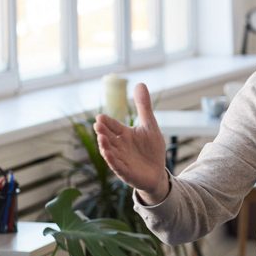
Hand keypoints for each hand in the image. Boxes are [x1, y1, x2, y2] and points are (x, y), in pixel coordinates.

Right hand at [94, 82, 169, 199]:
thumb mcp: (150, 125)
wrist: (157, 173)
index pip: (113, 126)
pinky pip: (117, 166)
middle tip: (98, 124)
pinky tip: (109, 154)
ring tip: (101, 138)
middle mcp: (119, 146)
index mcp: (123, 134)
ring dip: (105, 145)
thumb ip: (143, 106)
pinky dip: (112, 160)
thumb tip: (140, 83)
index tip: (100, 117)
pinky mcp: (126, 172)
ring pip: (109, 151)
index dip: (107, 122)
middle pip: (108, 137)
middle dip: (103, 131)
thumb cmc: (151, 149)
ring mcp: (121, 159)